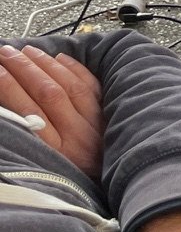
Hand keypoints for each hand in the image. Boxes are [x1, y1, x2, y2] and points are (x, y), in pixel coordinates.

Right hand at [0, 44, 104, 179]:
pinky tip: (59, 58)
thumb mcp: (45, 163)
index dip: (8, 87)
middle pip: (47, 93)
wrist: (118, 180)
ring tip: (26, 51)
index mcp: (55, 152)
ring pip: (68, 85)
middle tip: (5, 52)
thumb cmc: (72, 178)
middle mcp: (76, 135)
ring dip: (45, 64)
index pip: (27, 111)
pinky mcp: (110, 114)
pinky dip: (74, 69)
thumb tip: (10, 105)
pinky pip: (91, 85)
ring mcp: (96, 122)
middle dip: (23, 69)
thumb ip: (28, 132)